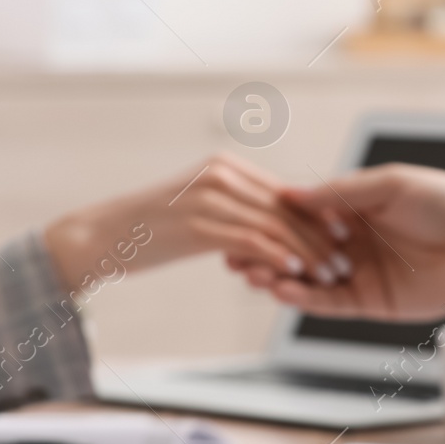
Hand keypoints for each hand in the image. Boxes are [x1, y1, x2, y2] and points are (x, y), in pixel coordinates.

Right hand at [43, 154, 345, 293]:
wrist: (100, 236)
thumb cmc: (150, 230)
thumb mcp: (198, 211)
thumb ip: (234, 212)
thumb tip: (271, 231)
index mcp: (225, 168)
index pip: (285, 192)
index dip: (318, 215)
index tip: (343, 237)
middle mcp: (221, 175)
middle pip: (287, 207)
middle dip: (320, 237)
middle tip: (344, 262)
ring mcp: (209, 197)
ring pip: (275, 225)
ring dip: (307, 253)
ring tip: (329, 275)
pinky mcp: (199, 224)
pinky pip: (251, 240)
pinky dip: (278, 257)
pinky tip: (294, 273)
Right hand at [227, 164, 444, 321]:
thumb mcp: (392, 184)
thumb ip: (343, 191)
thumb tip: (294, 194)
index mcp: (357, 210)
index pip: (305, 215)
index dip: (274, 218)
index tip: (244, 216)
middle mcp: (353, 243)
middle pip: (298, 249)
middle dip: (265, 251)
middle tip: (234, 252)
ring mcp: (360, 274)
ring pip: (307, 278)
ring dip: (276, 276)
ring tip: (249, 272)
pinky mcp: (371, 303)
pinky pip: (328, 303)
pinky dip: (302, 297)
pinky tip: (279, 288)